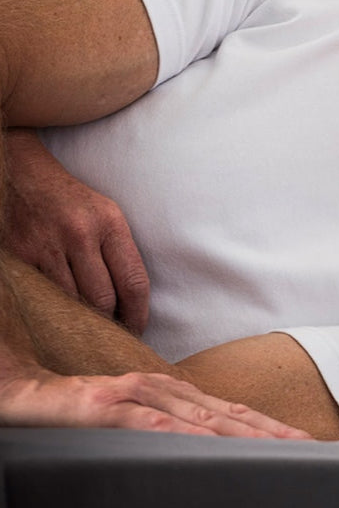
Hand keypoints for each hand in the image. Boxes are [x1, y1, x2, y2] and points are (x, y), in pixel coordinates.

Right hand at [0, 368, 313, 437]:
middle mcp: (162, 388)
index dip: (266, 425)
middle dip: (267, 430)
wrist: (28, 393)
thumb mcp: (136, 419)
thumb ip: (170, 428)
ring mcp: (135, 396)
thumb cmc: (82, 411)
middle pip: (225, 413)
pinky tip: (200, 440)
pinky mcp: (105, 408)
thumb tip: (206, 446)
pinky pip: (147, 423)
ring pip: (196, 416)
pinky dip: (177, 432)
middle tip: (302, 444)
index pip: (230, 410)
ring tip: (271, 446)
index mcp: (173, 392)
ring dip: (236, 431)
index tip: (298, 439)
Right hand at [2, 129, 150, 332]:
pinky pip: (41, 297)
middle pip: (102, 299)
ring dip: (80, 322)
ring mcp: (46, 247)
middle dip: (109, 323)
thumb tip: (130, 302)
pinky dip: (51, 311)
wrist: (26, 179)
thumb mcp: (108, 216)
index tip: (138, 330)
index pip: (133, 281)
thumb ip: (119, 253)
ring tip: (87, 331)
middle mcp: (80, 235)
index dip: (139, 313)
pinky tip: (58, 316)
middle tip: (112, 337)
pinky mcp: (20, 257)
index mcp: (110, 223)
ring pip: (70, 304)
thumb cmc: (75, 203)